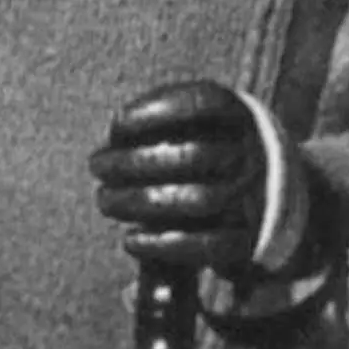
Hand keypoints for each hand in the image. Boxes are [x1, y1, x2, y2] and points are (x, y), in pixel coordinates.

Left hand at [89, 80, 307, 274]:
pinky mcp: (244, 240)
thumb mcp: (176, 121)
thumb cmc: (186, 144)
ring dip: (141, 203)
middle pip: (196, 156)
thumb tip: (119, 124)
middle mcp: (249, 155)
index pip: (208, 102)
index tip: (118, 123)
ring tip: (106, 200)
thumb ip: (149, 118)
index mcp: (235, 116)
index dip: (161, 109)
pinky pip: (210, 246)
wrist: (239, 192)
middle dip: (135, 163)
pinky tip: (131, 239)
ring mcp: (250, 198)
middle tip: (98, 167)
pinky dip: (164, 245)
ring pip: (202, 200)